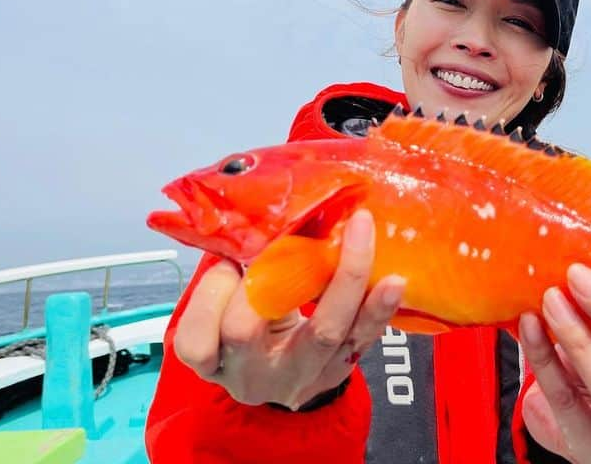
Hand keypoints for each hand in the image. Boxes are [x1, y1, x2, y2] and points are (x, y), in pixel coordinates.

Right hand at [172, 209, 405, 408]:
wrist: (285, 377)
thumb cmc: (248, 327)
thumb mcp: (225, 308)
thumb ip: (228, 274)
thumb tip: (245, 212)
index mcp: (213, 360)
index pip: (195, 343)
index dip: (209, 298)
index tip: (227, 261)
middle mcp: (252, 375)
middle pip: (246, 331)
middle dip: (261, 273)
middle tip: (282, 237)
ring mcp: (300, 377)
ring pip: (321, 333)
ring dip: (343, 278)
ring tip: (360, 231)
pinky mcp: (339, 371)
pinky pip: (362, 339)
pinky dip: (378, 309)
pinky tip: (394, 281)